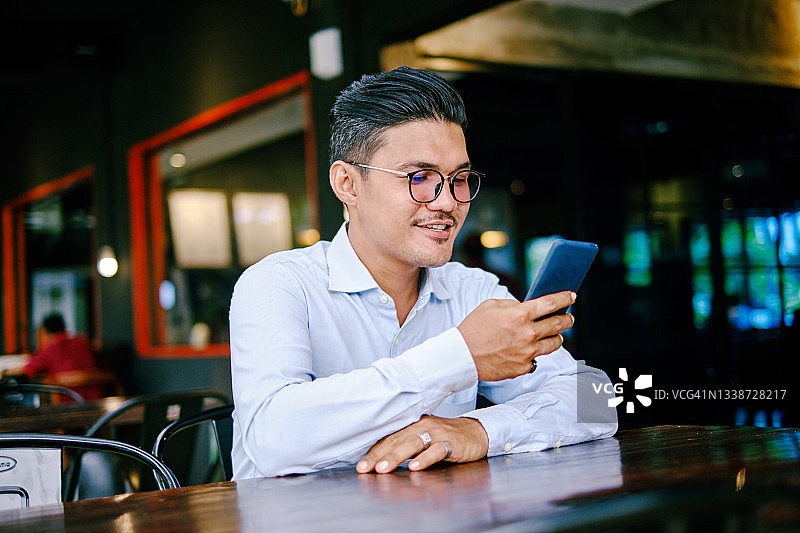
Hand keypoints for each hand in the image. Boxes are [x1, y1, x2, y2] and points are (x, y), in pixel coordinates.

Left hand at [356, 415, 488, 473]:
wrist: (475, 432)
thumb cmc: (445, 437)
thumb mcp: (422, 437)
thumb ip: (404, 444)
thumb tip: (380, 458)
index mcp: (412, 425)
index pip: (389, 438)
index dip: (374, 452)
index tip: (361, 465)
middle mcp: (422, 426)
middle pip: (396, 441)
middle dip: (378, 456)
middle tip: (366, 468)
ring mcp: (436, 434)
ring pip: (412, 444)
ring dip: (396, 457)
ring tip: (383, 468)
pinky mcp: (450, 443)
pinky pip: (436, 450)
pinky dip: (424, 459)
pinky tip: (415, 467)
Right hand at [457, 291, 575, 380]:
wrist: (462, 356)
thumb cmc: (473, 329)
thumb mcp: (490, 306)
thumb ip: (512, 305)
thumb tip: (527, 308)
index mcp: (519, 315)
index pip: (550, 304)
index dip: (564, 299)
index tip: (571, 296)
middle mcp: (527, 334)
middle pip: (557, 325)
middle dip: (567, 319)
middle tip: (569, 317)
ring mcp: (527, 352)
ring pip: (554, 344)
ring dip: (557, 337)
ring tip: (556, 335)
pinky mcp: (523, 367)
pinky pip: (536, 358)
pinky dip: (534, 353)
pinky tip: (529, 350)